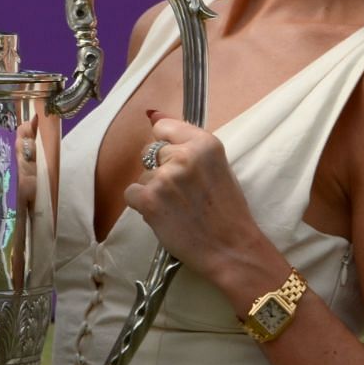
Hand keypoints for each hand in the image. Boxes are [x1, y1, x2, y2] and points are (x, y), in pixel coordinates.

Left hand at [125, 111, 269, 288]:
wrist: (232, 249)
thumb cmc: (227, 211)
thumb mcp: (216, 166)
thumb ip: (186, 143)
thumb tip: (151, 115)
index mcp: (205, 143)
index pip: (164, 128)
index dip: (166, 146)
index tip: (176, 163)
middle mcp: (184, 155)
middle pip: (150, 153)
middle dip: (160, 172)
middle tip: (182, 194)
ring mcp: (165, 177)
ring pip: (142, 176)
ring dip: (153, 192)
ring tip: (177, 209)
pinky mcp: (150, 200)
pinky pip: (131, 194)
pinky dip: (143, 206)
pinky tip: (165, 216)